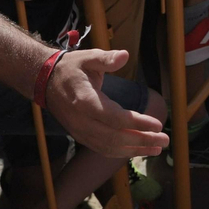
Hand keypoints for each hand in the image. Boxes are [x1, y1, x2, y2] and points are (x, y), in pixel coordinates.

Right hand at [44, 49, 168, 157]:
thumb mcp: (88, 58)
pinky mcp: (80, 136)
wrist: (44, 81)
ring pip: (109, 147)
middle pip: (115, 137)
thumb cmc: (70, 68)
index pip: (116, 118)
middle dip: (142, 141)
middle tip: (164, 141)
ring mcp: (80, 131)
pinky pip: (102, 148)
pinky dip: (121, 152)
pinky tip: (137, 151)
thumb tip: (125, 55)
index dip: (138, 123)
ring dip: (134, 150)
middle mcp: (82, 121)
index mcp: (86, 101)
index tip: (157, 125)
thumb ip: (106, 59)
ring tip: (156, 149)